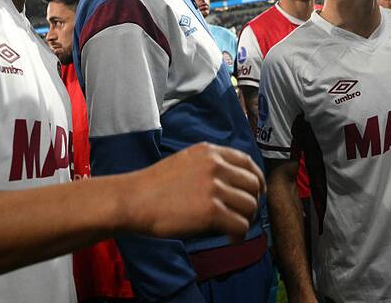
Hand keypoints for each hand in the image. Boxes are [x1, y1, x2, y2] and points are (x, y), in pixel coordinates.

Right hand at [125, 143, 265, 240]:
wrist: (134, 200)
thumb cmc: (155, 185)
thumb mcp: (186, 161)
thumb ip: (210, 165)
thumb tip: (234, 182)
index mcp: (210, 152)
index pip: (248, 162)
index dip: (257, 179)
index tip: (256, 192)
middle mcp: (215, 165)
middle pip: (253, 184)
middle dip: (252, 201)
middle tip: (243, 214)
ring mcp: (214, 188)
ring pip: (250, 205)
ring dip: (247, 219)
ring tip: (234, 228)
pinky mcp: (211, 211)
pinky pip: (241, 224)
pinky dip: (239, 234)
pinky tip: (230, 238)